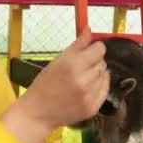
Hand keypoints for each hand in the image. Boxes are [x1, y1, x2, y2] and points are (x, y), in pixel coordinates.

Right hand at [0, 26, 108, 142]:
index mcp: (72, 64)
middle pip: (102, 62)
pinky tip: (87, 88)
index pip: (99, 49)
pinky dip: (98, 86)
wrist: (38, 113)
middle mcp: (83, 79)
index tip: (89, 51)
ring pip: (104, 75)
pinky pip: (105, 90)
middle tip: (81, 67)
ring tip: (82, 79)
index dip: (95, 48)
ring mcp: (89, 95)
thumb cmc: (44, 84)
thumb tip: (89, 29)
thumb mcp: (57, 61)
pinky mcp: (93, 107)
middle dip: (94, 62)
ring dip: (96, 74)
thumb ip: (77, 45)